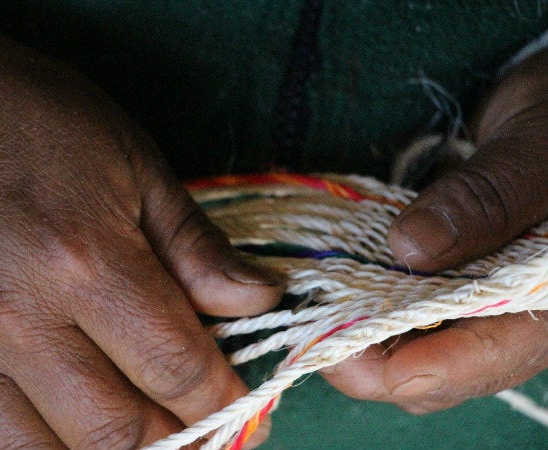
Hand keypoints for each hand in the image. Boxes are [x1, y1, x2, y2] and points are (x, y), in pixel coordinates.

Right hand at [0, 2, 281, 447]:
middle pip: (116, 433)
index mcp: (85, 262)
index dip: (224, 401)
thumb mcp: (135, 167)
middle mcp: (16, 319)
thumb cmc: (35, 124)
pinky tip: (56, 446)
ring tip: (138, 439)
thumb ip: (196, 248)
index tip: (246, 409)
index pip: (176, 368)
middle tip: (201, 431)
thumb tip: (259, 299)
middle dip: (176, 442)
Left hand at [320, 49, 547, 412]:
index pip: (498, 355)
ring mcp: (479, 293)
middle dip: (382, 363)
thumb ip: (486, 197)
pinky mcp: (448, 275)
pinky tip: (338, 295)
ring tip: (320, 320)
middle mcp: (519, 307)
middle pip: (450, 366)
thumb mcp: (534, 149)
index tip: (369, 364)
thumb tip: (411, 246)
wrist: (545, 110)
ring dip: (370, 340)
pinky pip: (408, 309)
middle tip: (321, 340)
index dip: (432, 369)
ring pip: (424, 345)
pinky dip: (371, 307)